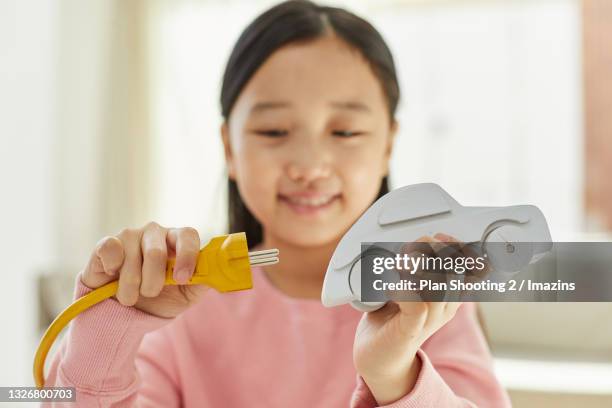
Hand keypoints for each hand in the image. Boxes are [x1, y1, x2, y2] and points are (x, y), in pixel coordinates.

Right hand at [81, 222, 208, 317]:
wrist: (125, 314)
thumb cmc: (160, 300)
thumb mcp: (186, 295)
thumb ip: (203, 281)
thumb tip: (219, 273)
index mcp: (177, 241)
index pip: (188, 234)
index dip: (187, 255)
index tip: (182, 278)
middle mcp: (155, 233)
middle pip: (156, 251)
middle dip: (153, 282)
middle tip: (150, 294)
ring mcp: (130, 235)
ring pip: (132, 258)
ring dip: (130, 286)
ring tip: (130, 295)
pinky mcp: (107, 243)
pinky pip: (110, 250)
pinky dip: (112, 270)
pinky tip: (112, 277)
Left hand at [353, 234, 462, 404]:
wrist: (377, 356)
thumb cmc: (391, 318)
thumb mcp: (405, 286)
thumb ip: (412, 265)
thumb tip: (413, 237)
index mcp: (448, 294)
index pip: (473, 268)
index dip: (462, 249)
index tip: (442, 237)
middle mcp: (444, 306)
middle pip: (455, 270)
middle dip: (433, 250)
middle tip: (411, 247)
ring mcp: (429, 318)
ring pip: (439, 285)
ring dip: (416, 266)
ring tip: (399, 263)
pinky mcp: (410, 328)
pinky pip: (418, 304)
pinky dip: (404, 289)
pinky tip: (392, 286)